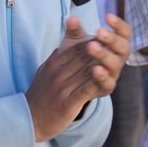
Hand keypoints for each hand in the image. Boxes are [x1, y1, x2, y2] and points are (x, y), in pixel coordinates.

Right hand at [26, 15, 130, 141]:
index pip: (77, 47)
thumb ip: (62, 51)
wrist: (29, 118)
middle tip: (118, 45)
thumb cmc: (42, 92)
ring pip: (86, 71)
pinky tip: (109, 79)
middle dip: (101, 50)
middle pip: (83, 57)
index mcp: (53, 62)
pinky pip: (85, 90)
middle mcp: (57, 72)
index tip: (109, 38)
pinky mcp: (66, 103)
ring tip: (117, 59)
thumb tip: (71, 29)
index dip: (94, 41)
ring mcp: (61, 87)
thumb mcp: (48, 68)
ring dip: (102, 64)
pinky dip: (97, 83)